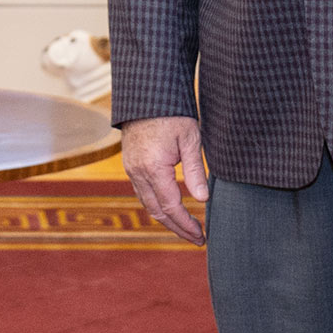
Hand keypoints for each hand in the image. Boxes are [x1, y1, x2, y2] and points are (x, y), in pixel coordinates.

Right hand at [121, 115, 209, 244]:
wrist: (147, 94)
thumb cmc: (172, 113)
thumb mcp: (190, 139)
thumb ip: (195, 172)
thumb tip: (203, 200)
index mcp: (153, 168)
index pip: (171, 207)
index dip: (186, 225)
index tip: (202, 236)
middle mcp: (137, 172)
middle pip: (156, 212)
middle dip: (177, 228)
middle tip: (196, 238)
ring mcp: (130, 168)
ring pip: (147, 204)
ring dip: (166, 219)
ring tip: (186, 228)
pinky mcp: (130, 163)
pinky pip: (142, 192)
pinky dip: (156, 205)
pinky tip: (170, 208)